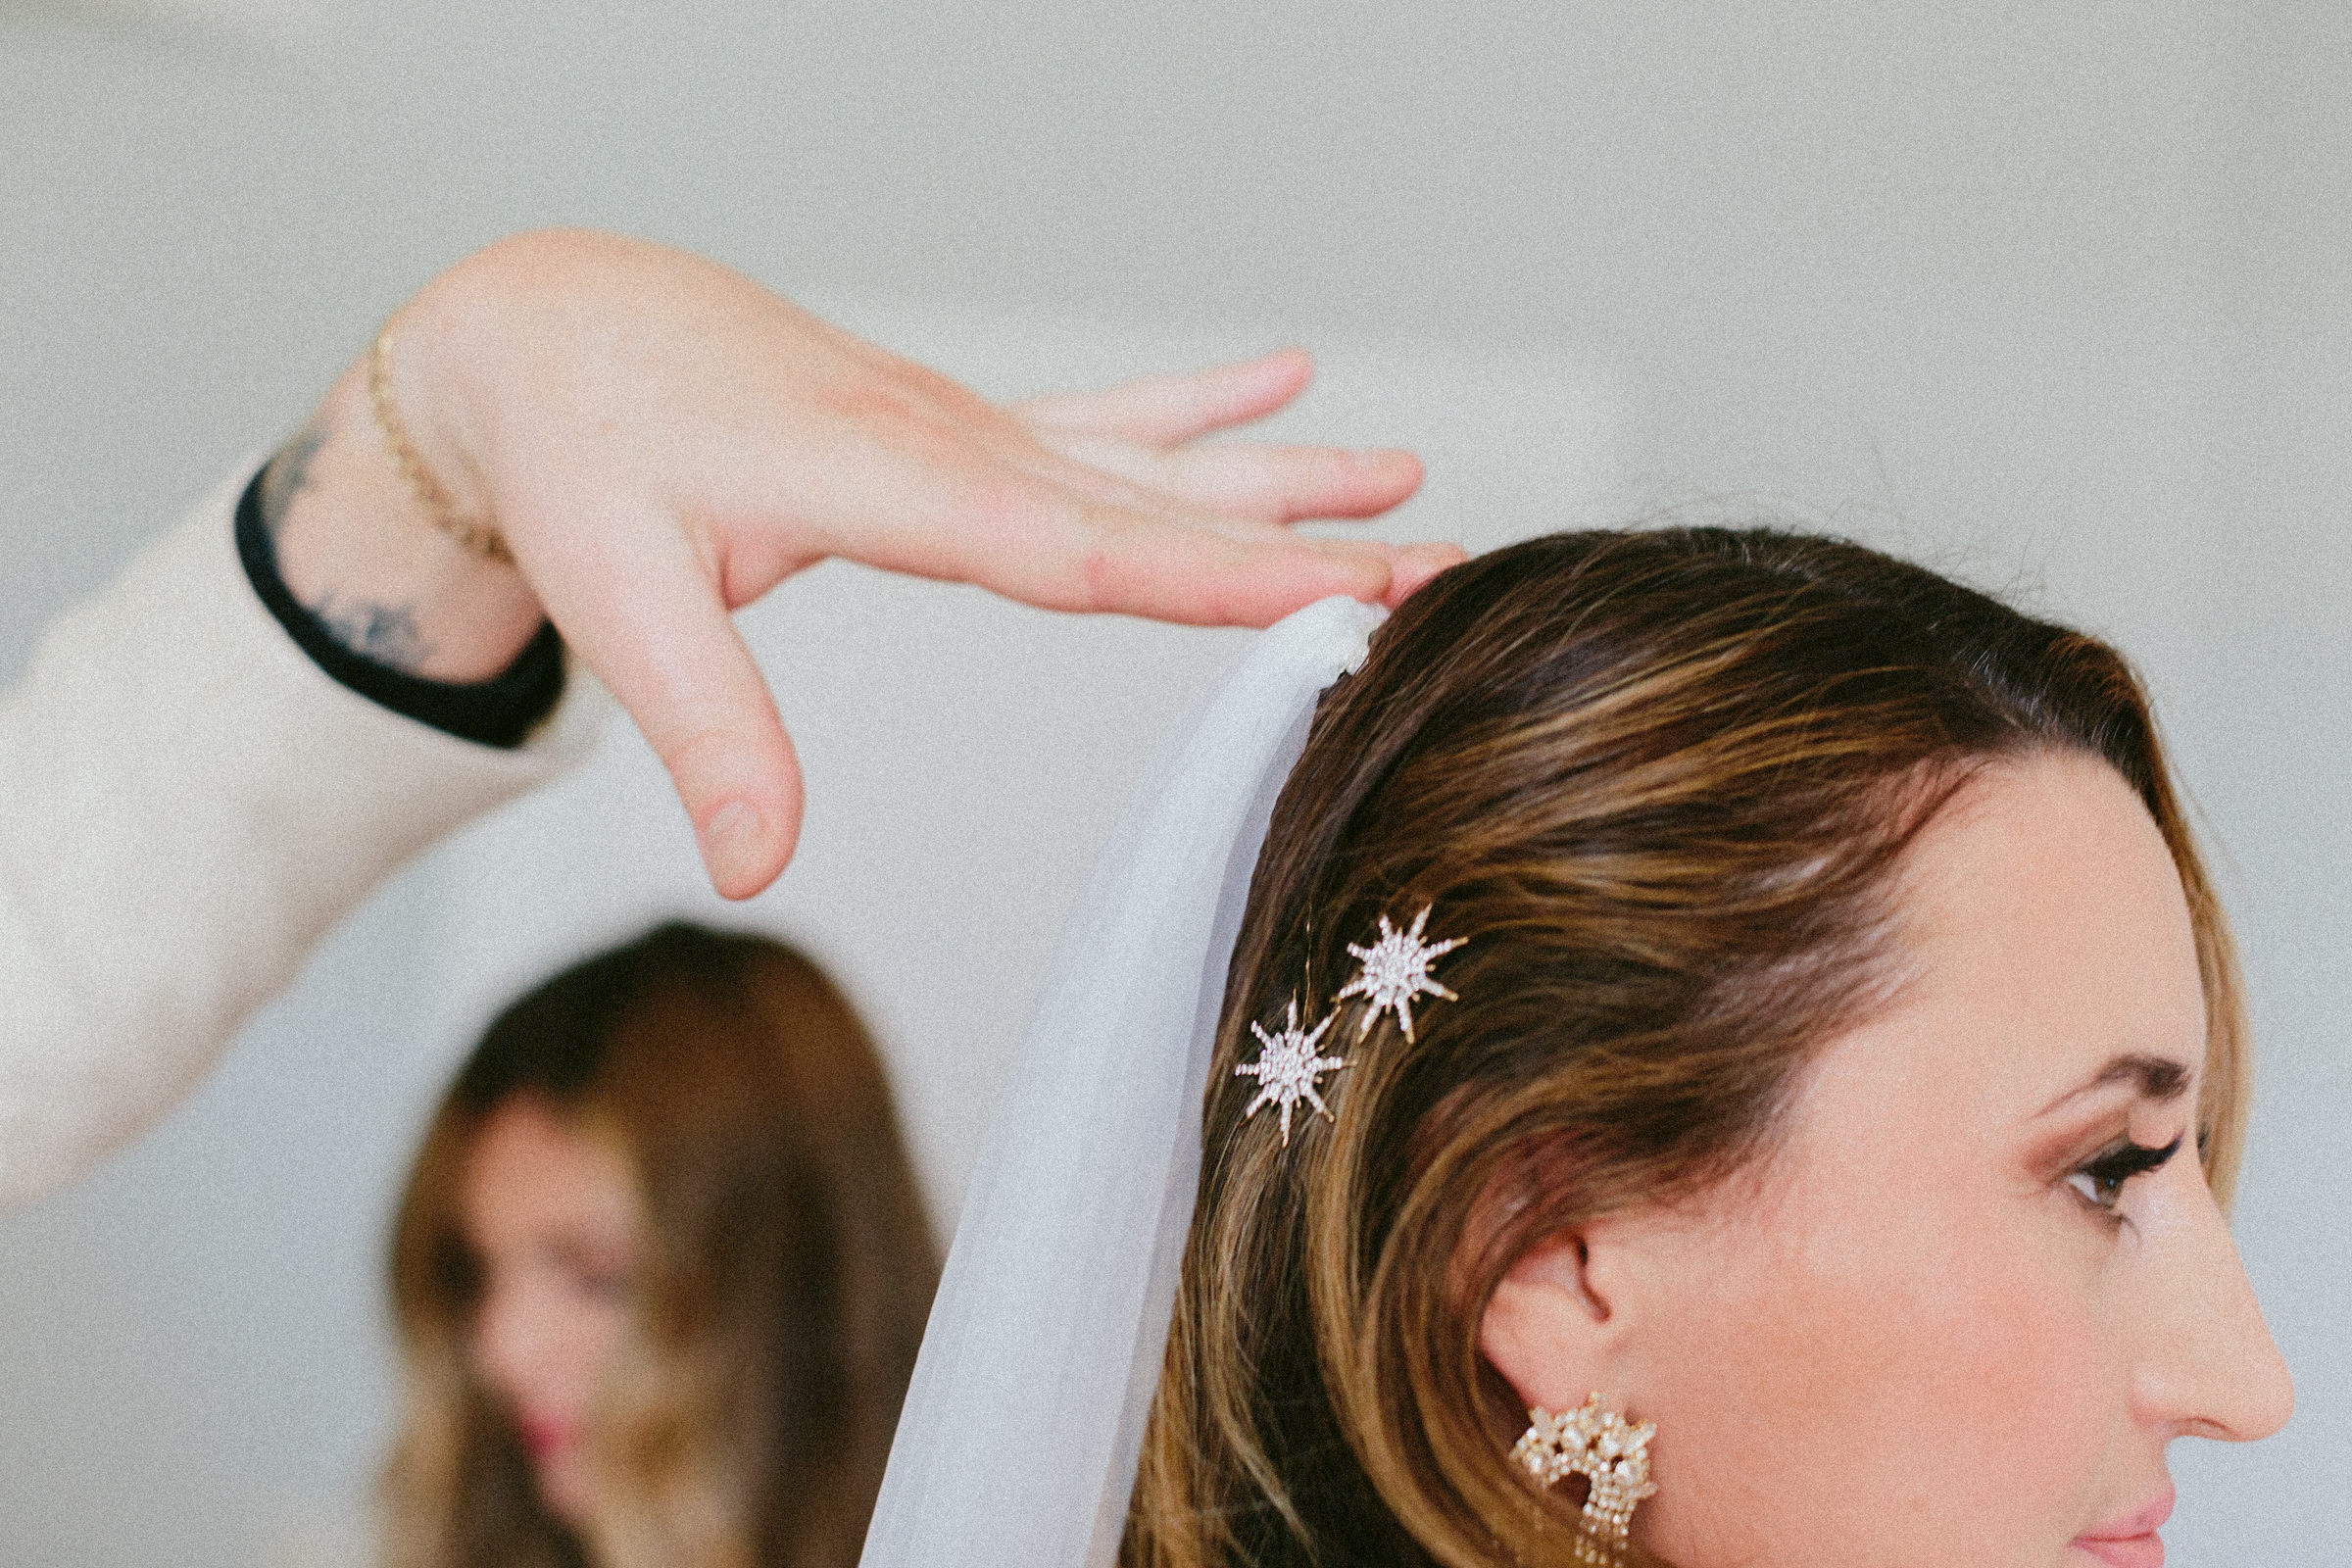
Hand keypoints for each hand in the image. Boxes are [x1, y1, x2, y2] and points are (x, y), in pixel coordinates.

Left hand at [288, 230, 1457, 896]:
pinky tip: (1280, 380)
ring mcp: (961, 424)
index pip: (1076, 544)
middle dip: (1297, 541)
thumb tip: (756, 873)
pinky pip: (1095, 415)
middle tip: (1435, 563)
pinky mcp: (951, 425)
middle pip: (1150, 504)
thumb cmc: (574, 451)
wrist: (545, 322)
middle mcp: (948, 440)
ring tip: (1407, 478)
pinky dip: (1192, 405)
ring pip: (1148, 456)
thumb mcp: (614, 595)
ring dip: (1278, 476)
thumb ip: (707, 730)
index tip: (1332, 594)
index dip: (1209, 574)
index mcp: (883, 479)